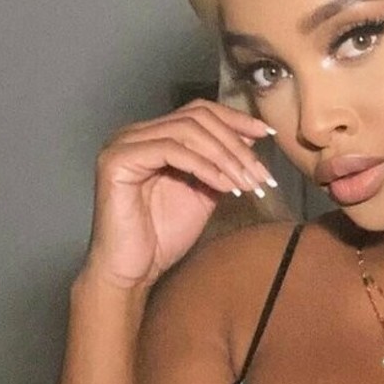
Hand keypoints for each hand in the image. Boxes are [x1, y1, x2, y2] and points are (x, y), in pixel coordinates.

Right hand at [86, 99, 277, 289]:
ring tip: (246, 183)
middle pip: (196, 118)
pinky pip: (170, 150)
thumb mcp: (203, 195)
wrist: (132, 271)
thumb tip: (249, 139)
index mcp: (154, 137)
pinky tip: (224, 186)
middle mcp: (136, 133)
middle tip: (260, 173)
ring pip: (186, 130)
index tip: (266, 133)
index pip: (199, 112)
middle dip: (235, 144)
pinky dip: (203, 166)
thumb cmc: (162, 237)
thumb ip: (220, 166)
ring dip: (224, 156)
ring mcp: (124, 144)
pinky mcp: (117, 161)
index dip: (235, 120)